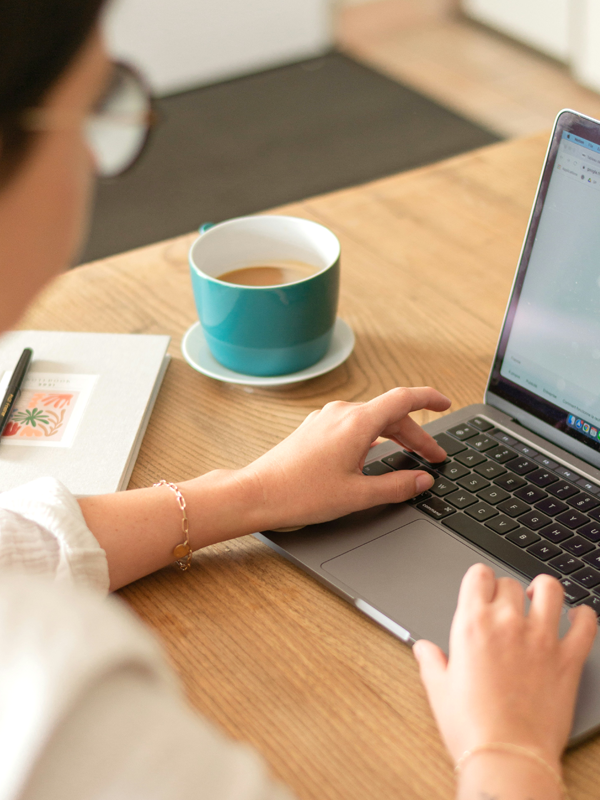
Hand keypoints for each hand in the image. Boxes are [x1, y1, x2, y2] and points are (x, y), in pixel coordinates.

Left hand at [238, 386, 449, 531]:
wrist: (258, 493)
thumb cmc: (301, 494)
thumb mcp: (358, 495)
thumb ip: (397, 486)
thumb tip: (422, 480)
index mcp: (357, 423)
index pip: (404, 399)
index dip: (430, 398)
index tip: (445, 403)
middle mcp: (341, 413)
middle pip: (390, 413)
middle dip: (416, 434)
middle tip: (433, 457)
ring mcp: (325, 418)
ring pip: (371, 419)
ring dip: (394, 435)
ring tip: (410, 457)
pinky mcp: (315, 429)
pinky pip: (353, 425)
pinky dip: (373, 436)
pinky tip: (375, 454)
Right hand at [413, 565, 596, 770]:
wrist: (508, 759)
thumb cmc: (471, 727)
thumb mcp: (439, 690)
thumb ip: (431, 661)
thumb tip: (424, 648)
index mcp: (472, 624)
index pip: (478, 575)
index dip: (479, 580)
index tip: (481, 590)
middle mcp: (507, 623)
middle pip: (510, 583)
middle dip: (506, 591)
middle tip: (505, 607)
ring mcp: (541, 638)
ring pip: (550, 589)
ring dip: (543, 590)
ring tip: (539, 599)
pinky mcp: (569, 659)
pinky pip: (585, 623)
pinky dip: (583, 615)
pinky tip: (576, 618)